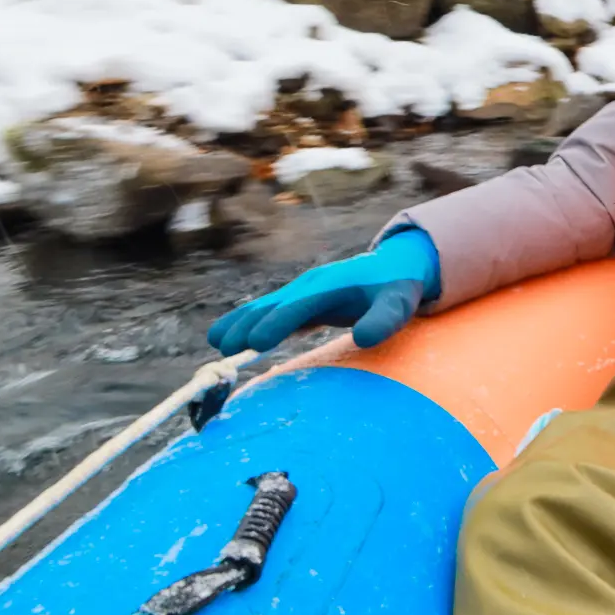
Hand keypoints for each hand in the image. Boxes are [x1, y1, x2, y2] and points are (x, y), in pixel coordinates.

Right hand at [208, 229, 441, 353]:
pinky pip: (271, 311)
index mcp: (332, 285)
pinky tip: (229, 337)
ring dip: (241, 322)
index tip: (256, 343)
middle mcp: (311, 286)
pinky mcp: (301, 302)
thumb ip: (384, 320)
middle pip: (274, 304)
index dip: (278, 322)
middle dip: (248, 323)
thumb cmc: (396, 288)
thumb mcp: (398, 303)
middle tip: (224, 348)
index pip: (300, 305)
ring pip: (266, 306)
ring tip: (216, 341)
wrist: (394, 266)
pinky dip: (250, 322)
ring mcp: (303, 292)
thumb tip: (364, 338)